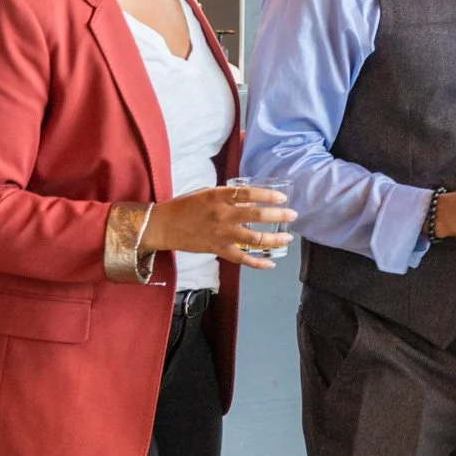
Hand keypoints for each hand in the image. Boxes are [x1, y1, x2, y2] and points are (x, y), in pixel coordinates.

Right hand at [143, 185, 295, 270]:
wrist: (163, 225)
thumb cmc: (185, 205)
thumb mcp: (206, 192)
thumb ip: (228, 196)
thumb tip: (250, 200)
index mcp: (218, 196)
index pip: (248, 194)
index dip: (267, 195)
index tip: (282, 198)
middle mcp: (222, 215)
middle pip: (256, 215)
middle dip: (278, 215)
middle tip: (292, 215)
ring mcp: (221, 234)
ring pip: (254, 239)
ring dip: (273, 239)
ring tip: (287, 238)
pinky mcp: (217, 249)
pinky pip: (241, 259)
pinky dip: (257, 263)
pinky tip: (270, 263)